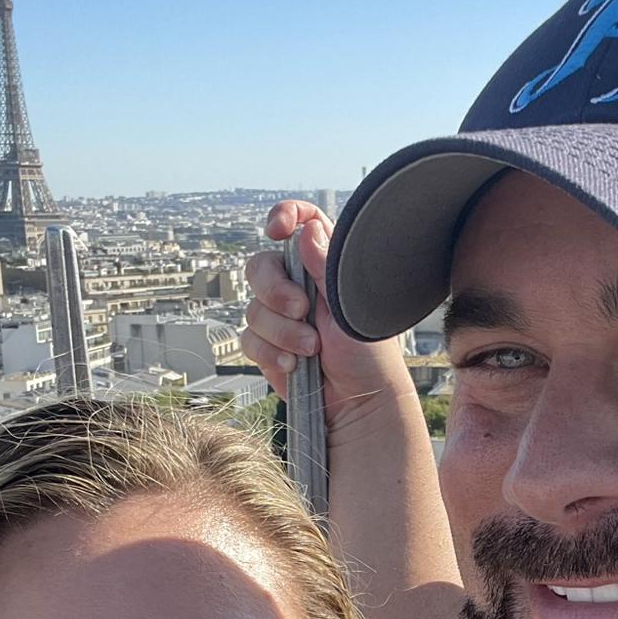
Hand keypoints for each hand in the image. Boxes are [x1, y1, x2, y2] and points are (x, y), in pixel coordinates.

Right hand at [241, 200, 417, 438]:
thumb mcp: (351, 306)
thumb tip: (307, 229)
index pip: (301, 222)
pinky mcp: (268, 346)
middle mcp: (300, 286)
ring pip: (254, 309)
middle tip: (301, 309)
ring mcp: (281, 317)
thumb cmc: (368, 354)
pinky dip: (271, 353)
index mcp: (325, 266)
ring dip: (281, 331)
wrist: (358, 403)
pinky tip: (293, 365)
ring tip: (311, 349)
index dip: (284, 215)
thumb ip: (326, 267)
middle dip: (275, 290)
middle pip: (261, 266)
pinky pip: (249, 340)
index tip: (277, 229)